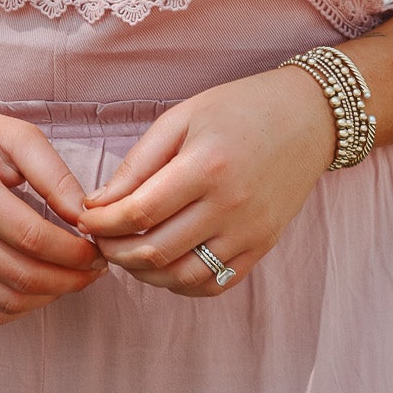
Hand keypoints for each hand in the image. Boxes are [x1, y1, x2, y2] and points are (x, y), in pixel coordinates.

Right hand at [0, 97, 106, 324]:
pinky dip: (22, 307)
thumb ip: (54, 174)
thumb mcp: (13, 136)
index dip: (74, 251)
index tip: (98, 247)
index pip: (32, 238)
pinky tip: (42, 287)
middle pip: (23, 276)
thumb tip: (86, 216)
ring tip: (74, 277)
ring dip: (51, 296)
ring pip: (8, 301)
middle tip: (96, 267)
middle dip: (71, 279)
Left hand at [77, 67, 333, 295]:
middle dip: (114, 251)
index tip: (84, 218)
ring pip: (182, 276)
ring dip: (143, 274)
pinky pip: (215, 283)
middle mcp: (230, 206)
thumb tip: (98, 204)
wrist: (308, 117)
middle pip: (156, 251)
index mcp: (206, 167)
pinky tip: (163, 265)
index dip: (102, 223)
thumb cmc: (238, 109)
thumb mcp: (181, 118)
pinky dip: (181, 283)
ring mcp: (250, 232)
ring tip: (125, 253)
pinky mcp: (262, 246)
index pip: (139, 213)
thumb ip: (138, 164)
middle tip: (97, 239)